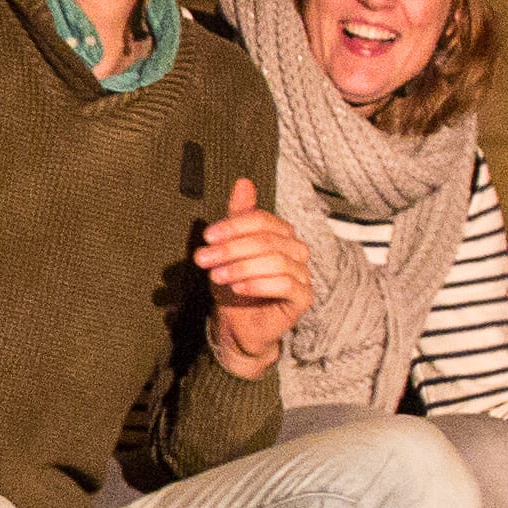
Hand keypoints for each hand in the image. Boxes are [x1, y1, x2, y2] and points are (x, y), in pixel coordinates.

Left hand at [195, 175, 318, 377]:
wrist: (237, 325)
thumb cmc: (234, 284)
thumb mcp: (228, 248)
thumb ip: (238, 217)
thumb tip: (243, 181)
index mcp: (281, 234)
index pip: (262, 220)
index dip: (233, 226)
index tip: (207, 237)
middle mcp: (297, 250)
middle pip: (267, 240)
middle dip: (231, 249)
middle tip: (203, 259)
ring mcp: (303, 274)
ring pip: (276, 262)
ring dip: (240, 267)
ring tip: (216, 276)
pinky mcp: (303, 298)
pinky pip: (286, 285)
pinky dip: (258, 285)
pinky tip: (237, 289)